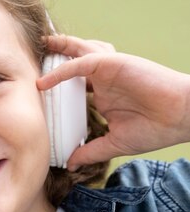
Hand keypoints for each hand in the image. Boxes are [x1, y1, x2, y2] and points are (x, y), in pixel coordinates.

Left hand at [37, 35, 189, 169]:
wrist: (181, 117)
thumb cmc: (156, 129)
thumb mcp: (115, 143)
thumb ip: (91, 150)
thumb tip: (69, 163)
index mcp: (105, 96)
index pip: (75, 88)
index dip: (57, 89)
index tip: (37, 97)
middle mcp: (105, 80)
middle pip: (74, 64)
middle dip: (56, 59)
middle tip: (35, 59)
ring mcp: (109, 70)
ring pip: (77, 54)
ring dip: (59, 50)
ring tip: (41, 47)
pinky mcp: (113, 64)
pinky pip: (81, 64)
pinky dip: (61, 71)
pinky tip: (44, 81)